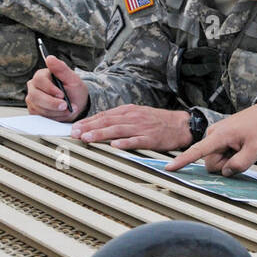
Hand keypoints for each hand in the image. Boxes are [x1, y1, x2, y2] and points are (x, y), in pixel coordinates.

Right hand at [25, 55, 89, 120]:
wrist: (77, 105)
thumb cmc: (75, 91)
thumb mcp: (73, 79)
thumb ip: (61, 69)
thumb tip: (50, 58)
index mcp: (42, 76)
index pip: (39, 80)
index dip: (50, 89)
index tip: (62, 95)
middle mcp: (34, 87)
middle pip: (36, 96)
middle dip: (52, 103)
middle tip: (66, 106)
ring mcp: (32, 99)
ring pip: (38, 108)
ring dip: (56, 111)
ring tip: (68, 109)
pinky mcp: (34, 110)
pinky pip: (40, 116)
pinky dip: (53, 117)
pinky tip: (61, 113)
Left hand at [71, 104, 191, 150]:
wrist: (181, 124)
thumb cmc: (158, 121)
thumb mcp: (138, 114)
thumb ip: (120, 118)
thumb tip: (99, 123)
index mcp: (129, 111)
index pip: (104, 115)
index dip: (88, 121)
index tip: (75, 128)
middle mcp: (133, 118)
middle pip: (108, 121)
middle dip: (89, 127)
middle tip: (75, 133)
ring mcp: (142, 128)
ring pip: (118, 130)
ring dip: (102, 134)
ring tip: (88, 138)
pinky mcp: (151, 138)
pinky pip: (137, 140)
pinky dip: (126, 142)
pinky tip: (116, 145)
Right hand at [165, 102, 256, 174]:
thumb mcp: (255, 151)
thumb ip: (239, 165)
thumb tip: (224, 173)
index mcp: (219, 135)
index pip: (197, 151)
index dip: (183, 161)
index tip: (169, 168)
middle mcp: (213, 133)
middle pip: (211, 162)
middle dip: (226, 164)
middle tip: (243, 153)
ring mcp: (216, 135)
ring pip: (216, 159)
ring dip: (229, 159)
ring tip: (243, 148)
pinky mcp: (220, 137)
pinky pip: (221, 153)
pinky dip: (230, 154)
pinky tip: (241, 146)